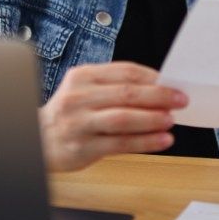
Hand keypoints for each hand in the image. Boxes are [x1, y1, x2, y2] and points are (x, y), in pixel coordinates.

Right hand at [38, 62, 187, 171]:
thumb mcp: (85, 91)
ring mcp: (79, 123)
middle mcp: (79, 97)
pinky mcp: (83, 147)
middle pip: (126, 94)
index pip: (125, 72)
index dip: (153, 78)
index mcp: (83, 76)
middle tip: (180, 100)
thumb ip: (115, 88)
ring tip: (171, 120)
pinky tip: (162, 140)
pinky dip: (145, 142)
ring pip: (123, 118)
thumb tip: (159, 89)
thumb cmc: (70, 114)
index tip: (174, 83)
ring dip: (152, 119)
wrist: (38, 140)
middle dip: (158, 96)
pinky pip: (120, 143)